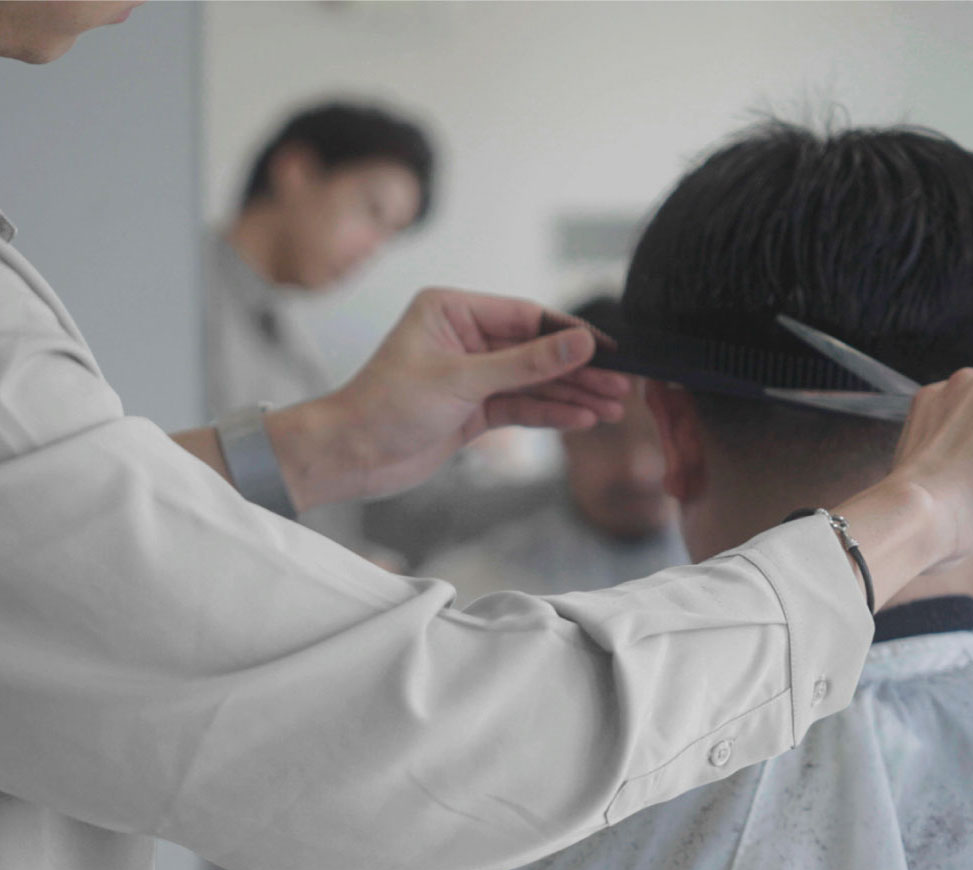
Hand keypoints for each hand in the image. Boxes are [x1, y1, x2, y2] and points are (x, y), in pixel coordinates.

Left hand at [271, 289, 631, 509]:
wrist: (349, 455)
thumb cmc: (386, 405)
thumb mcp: (462, 380)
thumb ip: (526, 364)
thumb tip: (580, 342)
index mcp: (451, 310)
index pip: (527, 316)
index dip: (570, 334)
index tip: (609, 350)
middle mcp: (463, 337)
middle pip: (537, 350)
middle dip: (579, 370)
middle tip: (623, 385)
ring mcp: (470, 375)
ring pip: (533, 382)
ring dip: (572, 395)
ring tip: (613, 407)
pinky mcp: (471, 410)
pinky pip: (520, 406)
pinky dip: (551, 413)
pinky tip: (583, 418)